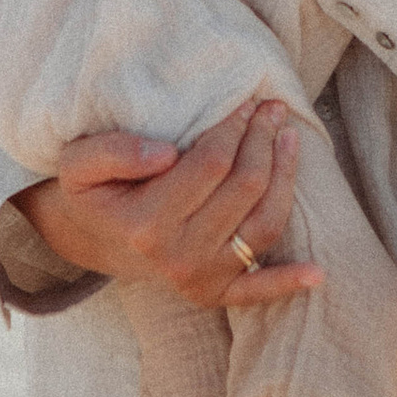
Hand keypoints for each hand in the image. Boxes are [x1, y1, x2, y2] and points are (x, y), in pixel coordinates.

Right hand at [18, 104, 318, 307]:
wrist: (86, 240)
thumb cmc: (90, 192)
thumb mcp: (79, 163)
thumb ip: (114, 152)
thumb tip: (167, 154)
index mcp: (146, 224)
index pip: (210, 164)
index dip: (234, 128)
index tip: (243, 102)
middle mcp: (178, 257)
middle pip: (244, 188)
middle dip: (263, 140)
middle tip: (272, 107)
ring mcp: (200, 279)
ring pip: (263, 225)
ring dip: (285, 178)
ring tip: (290, 137)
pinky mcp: (214, 294)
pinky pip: (258, 290)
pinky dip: (288, 281)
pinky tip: (317, 272)